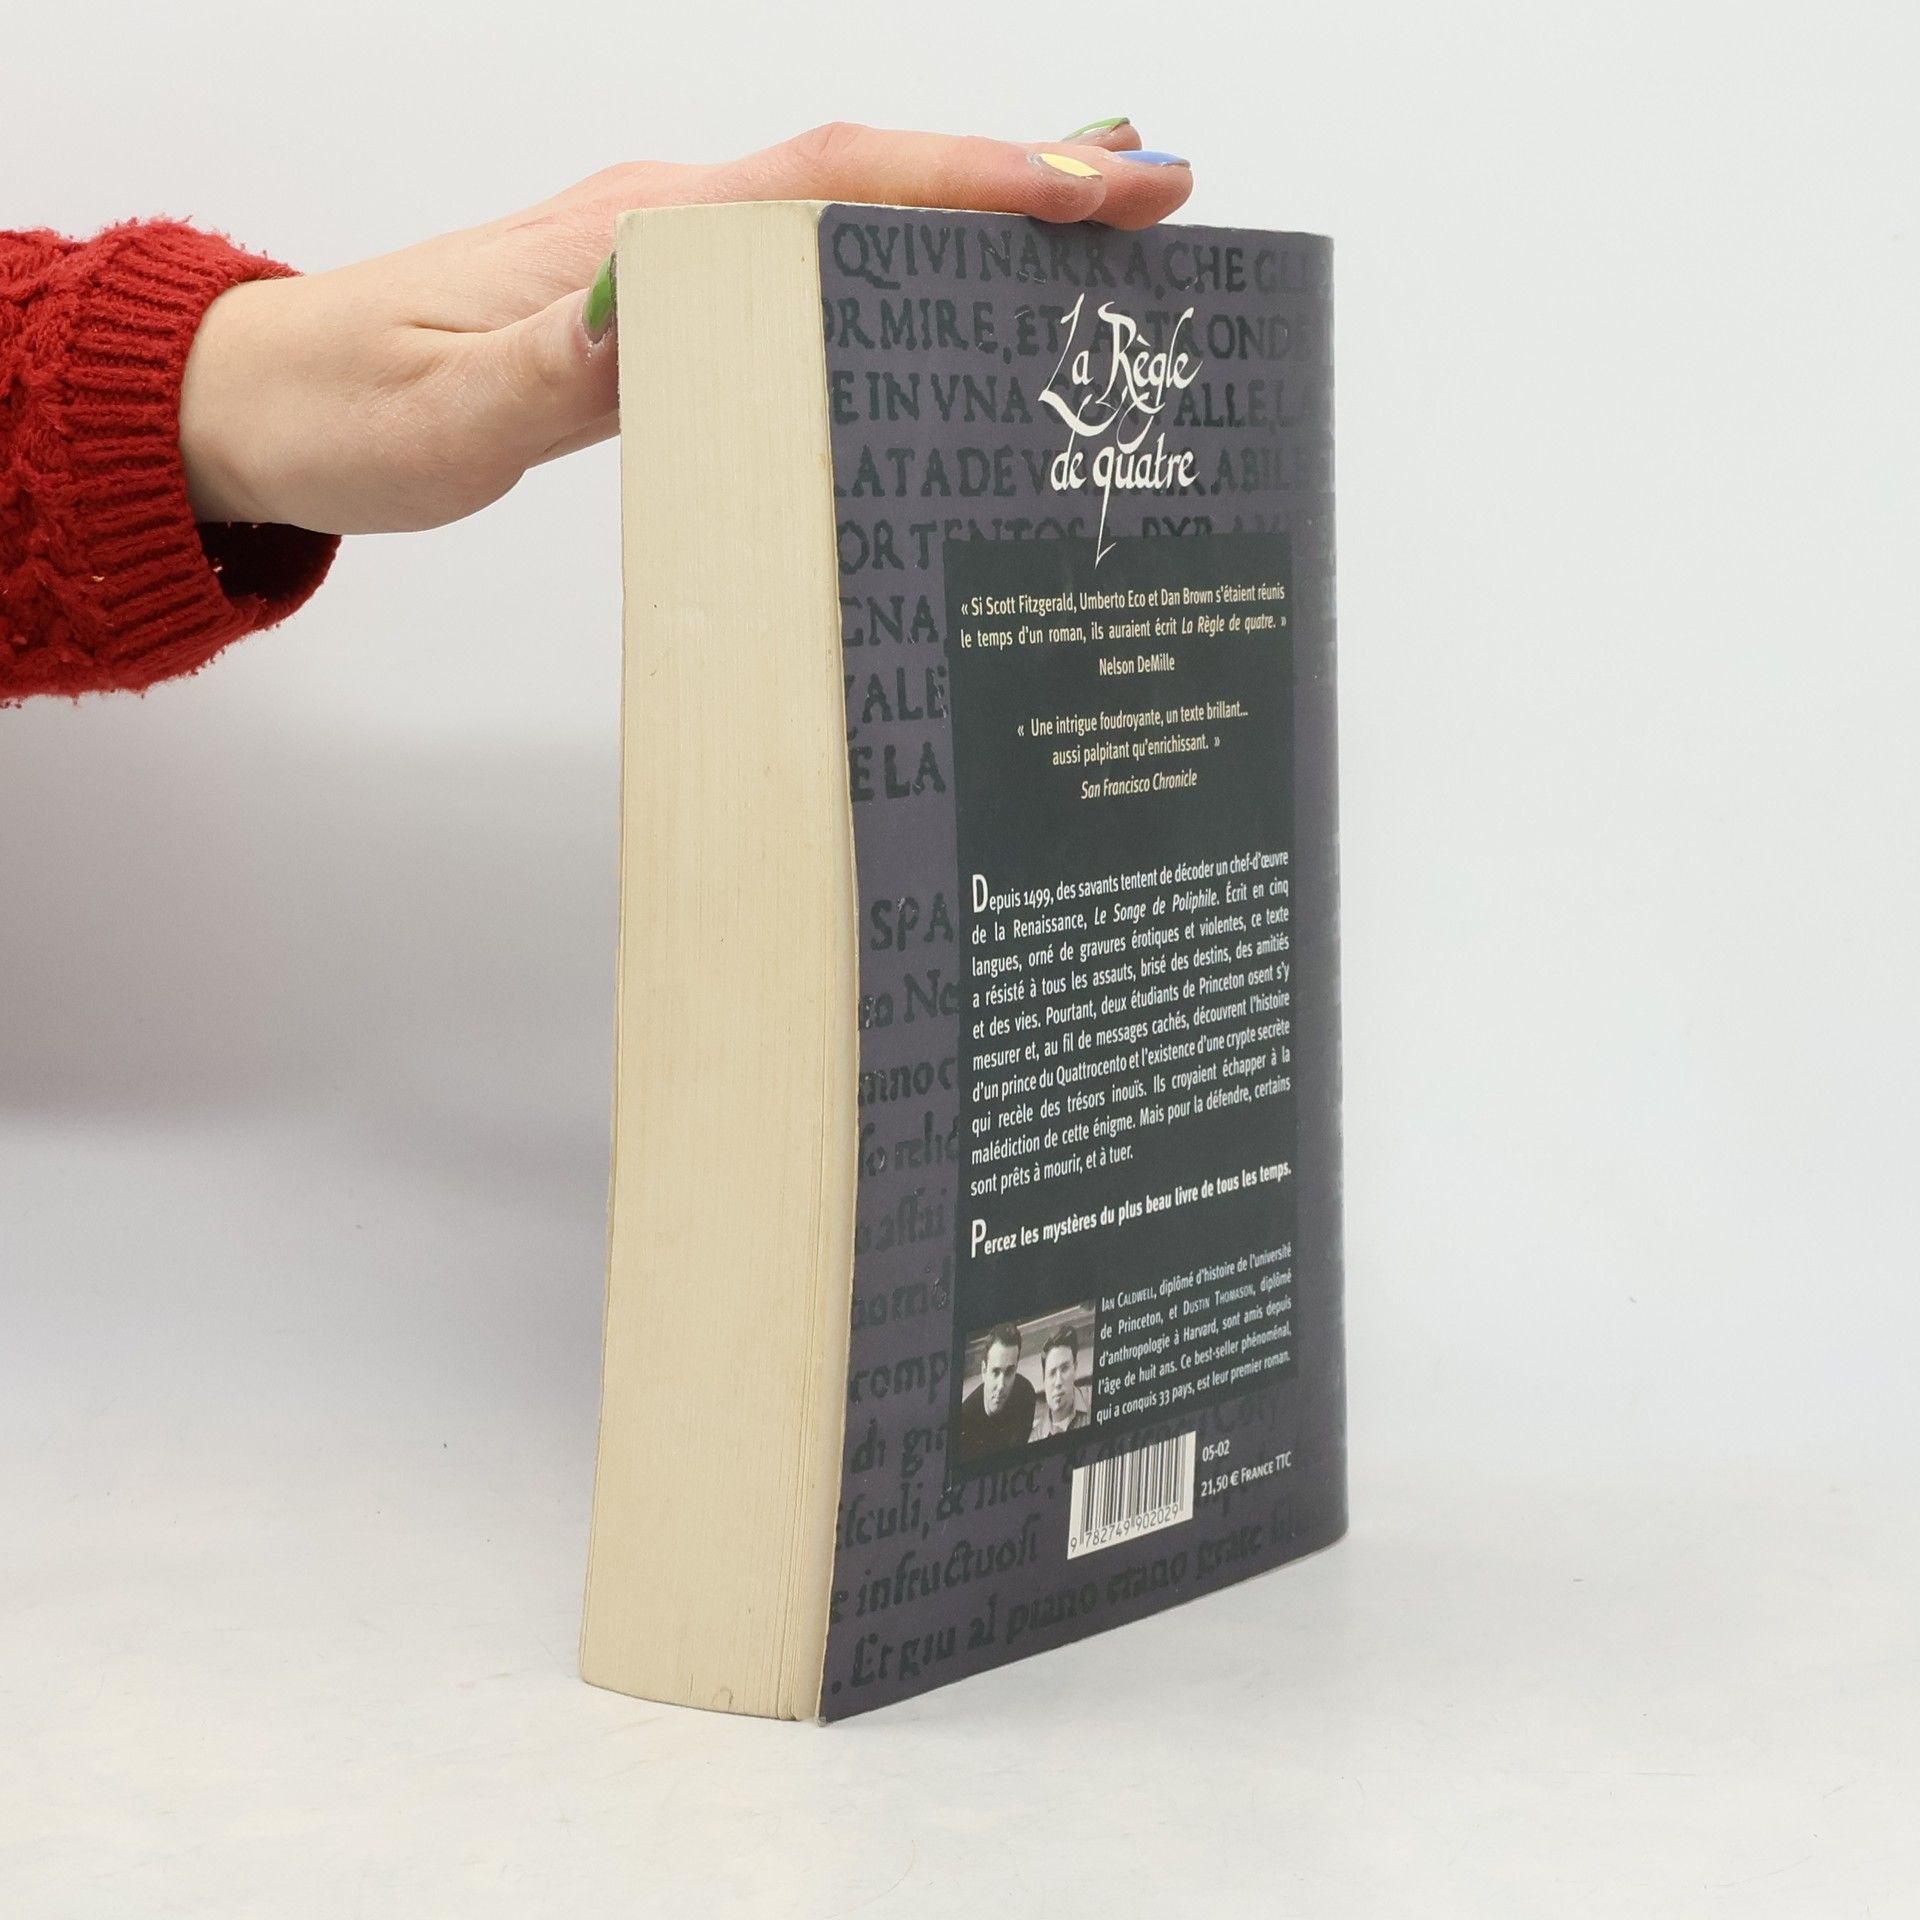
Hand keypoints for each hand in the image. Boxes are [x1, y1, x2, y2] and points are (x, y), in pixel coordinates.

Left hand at [179, 121, 1192, 535]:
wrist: (267, 398)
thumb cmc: (349, 404)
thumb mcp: (446, 409)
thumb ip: (558, 368)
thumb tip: (667, 318)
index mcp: (638, 233)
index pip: (835, 181)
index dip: (974, 177)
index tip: (1101, 183)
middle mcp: (666, 224)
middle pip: (874, 176)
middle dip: (1020, 179)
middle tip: (1158, 201)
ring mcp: (668, 258)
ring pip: (851, 216)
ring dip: (975, 217)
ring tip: (1099, 239)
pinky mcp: (659, 306)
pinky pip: (808, 271)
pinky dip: (899, 268)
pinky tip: (945, 302)